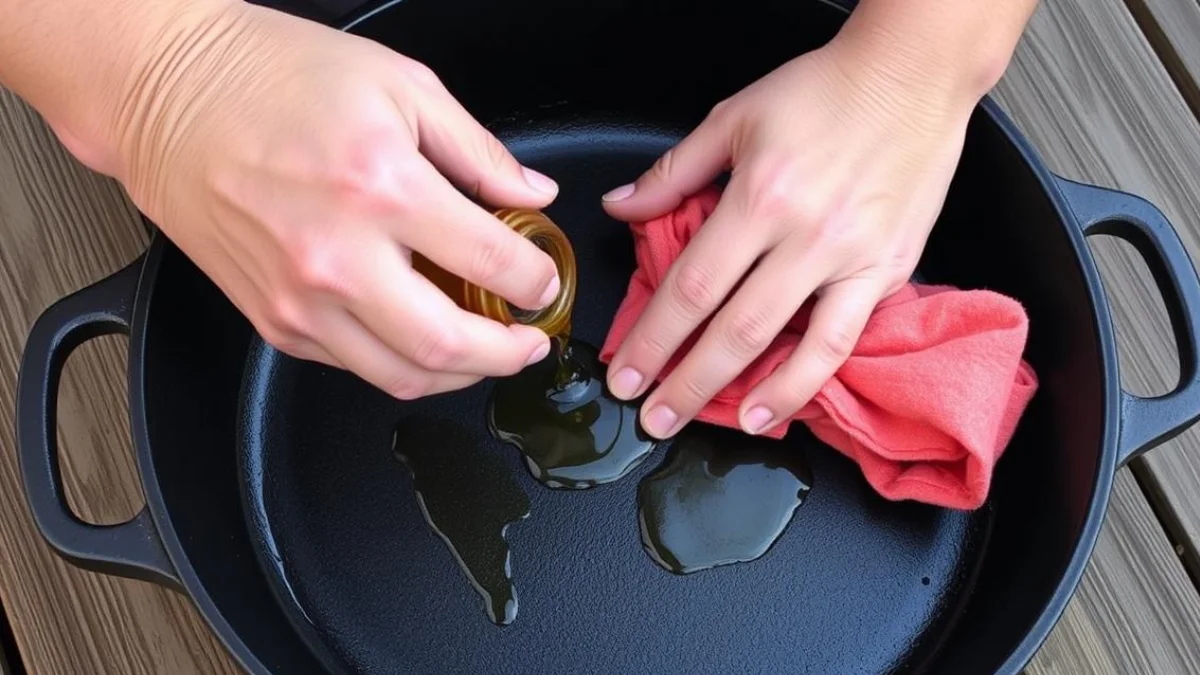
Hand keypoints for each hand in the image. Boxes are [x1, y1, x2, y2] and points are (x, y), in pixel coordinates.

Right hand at [64, 2, 560, 398]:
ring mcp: (298, 297)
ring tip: (484, 352)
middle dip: (508, 355)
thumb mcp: (400, 86)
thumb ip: (478, 151)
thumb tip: (532, 196)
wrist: (166, 95)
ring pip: (400, 375)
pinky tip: (418, 337)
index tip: (543, 279)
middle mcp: (337, 255)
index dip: (535, 280)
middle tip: (529, 342)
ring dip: (458, 374)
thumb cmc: (272, 76)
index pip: (490, 263)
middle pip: (448, 345)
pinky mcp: (270, 320)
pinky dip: (398, 362)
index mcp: (380, 186)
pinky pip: (351, 366)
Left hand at [600, 38, 979, 437]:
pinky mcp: (887, 272)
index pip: (691, 286)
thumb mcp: (734, 118)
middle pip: (730, 328)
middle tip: (649, 417)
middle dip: (682, 381)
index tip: (625, 372)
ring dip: (740, 394)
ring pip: (786, 344)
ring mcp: (850, 259)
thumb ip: (673, 173)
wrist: (913, 76)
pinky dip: (804, 382)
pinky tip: (774, 409)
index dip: (652, 338)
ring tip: (704, 424)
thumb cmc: (824, 91)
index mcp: (760, 196)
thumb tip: (620, 206)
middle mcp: (805, 235)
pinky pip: (841, 341)